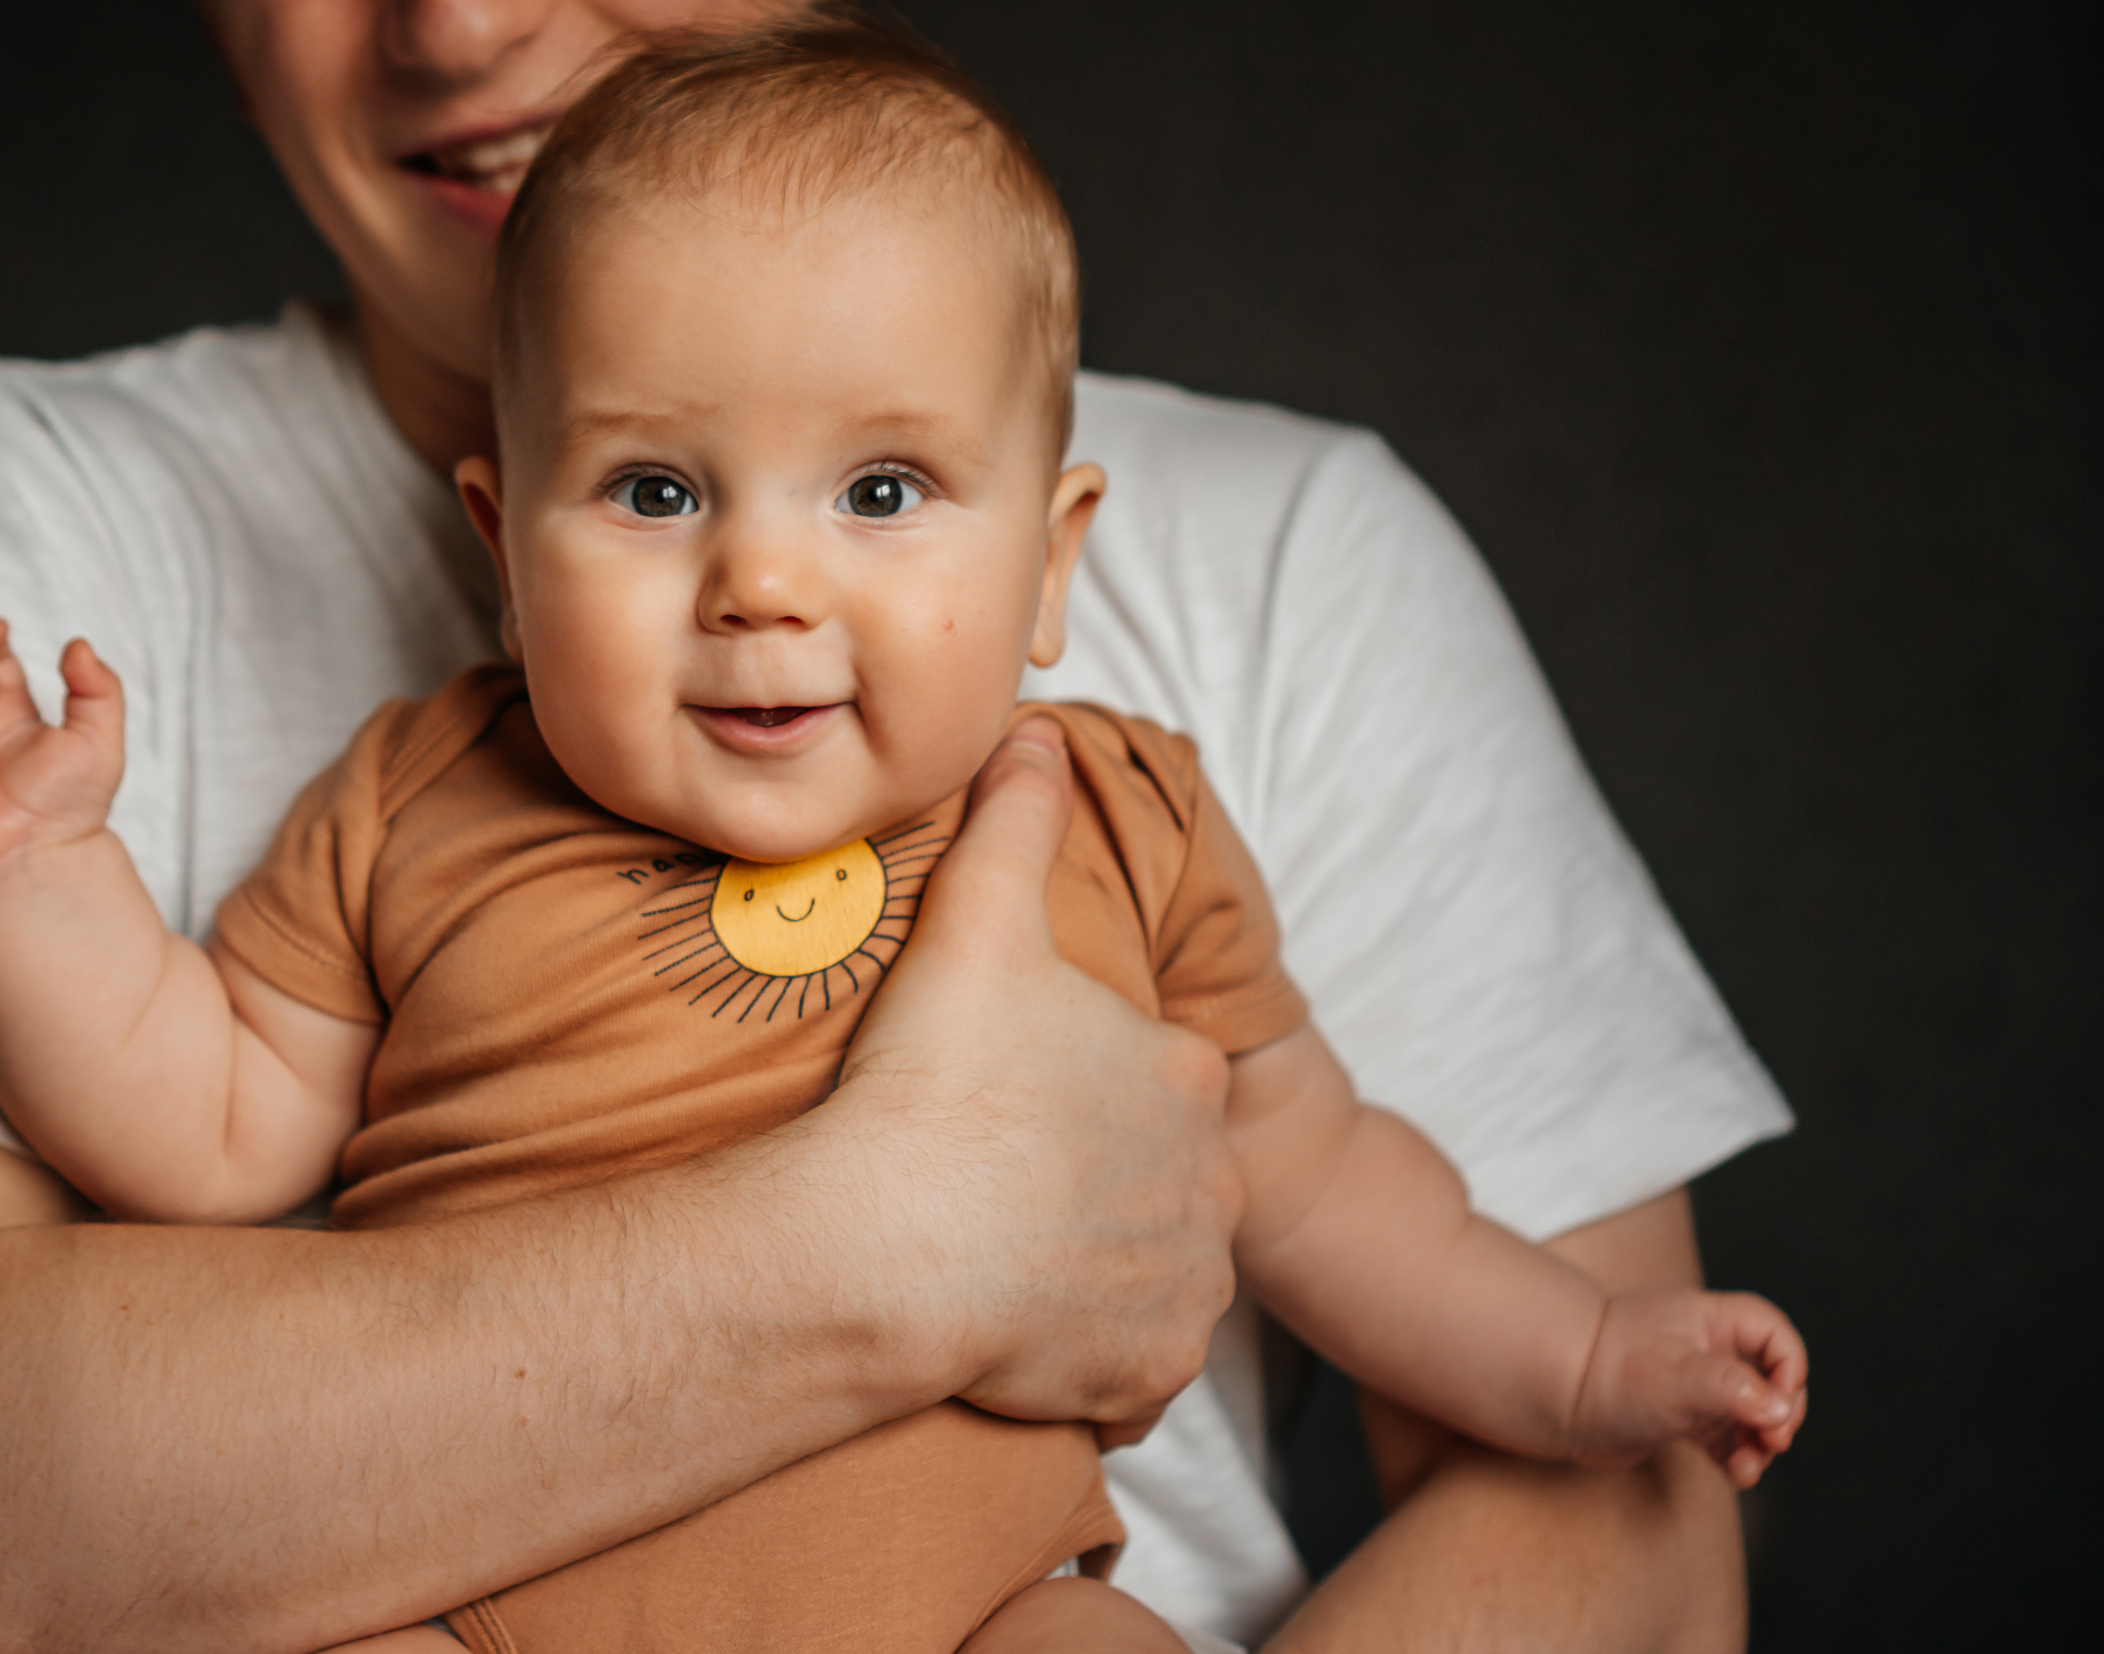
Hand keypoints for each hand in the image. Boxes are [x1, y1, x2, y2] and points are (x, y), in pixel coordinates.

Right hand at [830, 718, 1242, 1446]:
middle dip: (1099, 1179)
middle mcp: (1213, 1182)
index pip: (1151, 1077)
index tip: (1004, 1099)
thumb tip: (1035, 727)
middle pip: (1159, 1174)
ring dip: (1098, 1268)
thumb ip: (1015, 817)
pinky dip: (1087, 1355)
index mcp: (1184, 1074)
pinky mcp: (1149, 1377)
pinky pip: (1129, 1368)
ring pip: (1153, 1270)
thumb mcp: (976, 918)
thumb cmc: (932, 1080)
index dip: (1076, 1084)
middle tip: (995, 1178)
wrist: (889, 1242)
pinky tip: (1016, 1330)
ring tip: (1000, 1255)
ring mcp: (1185, 1288)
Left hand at [1569, 1286, 1807, 1485]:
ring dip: (1760, 1442)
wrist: (1552, 1401)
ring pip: (1750, 1412)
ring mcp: (1692, 1385)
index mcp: (1707, 1321)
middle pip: (1770, 1376)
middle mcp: (1703, 1349)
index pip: (1772, 1333)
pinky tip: (1736, 1475)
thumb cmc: (1608, 1375)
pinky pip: (1726, 1437)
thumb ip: (1732, 1389)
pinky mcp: (1679, 1418)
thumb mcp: (1676, 1377)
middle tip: (1773, 1442)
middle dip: (1780, 1413)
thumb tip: (1780, 1409)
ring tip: (1749, 1467)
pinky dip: (1738, 1456)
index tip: (1779, 1404)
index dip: (1789, 1367)